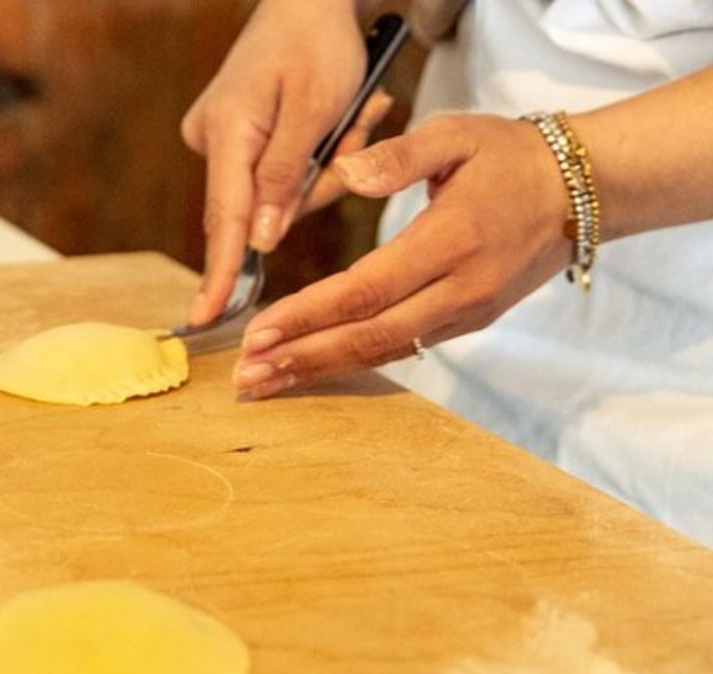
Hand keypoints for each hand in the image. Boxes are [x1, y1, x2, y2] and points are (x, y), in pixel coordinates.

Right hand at [181, 0, 371, 325]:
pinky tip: (334, 115)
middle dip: (316, 183)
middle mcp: (212, 140)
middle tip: (354, 123)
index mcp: (228, 132)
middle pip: (259, 208)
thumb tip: (261, 240)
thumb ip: (285, 178)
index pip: (224, 220)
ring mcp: (221, 138)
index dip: (221, 273)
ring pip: (276, 192)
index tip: (206, 318)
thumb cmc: (317, 43)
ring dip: (324, 165)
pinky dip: (313, 156)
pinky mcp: (237, 138)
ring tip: (353, 109)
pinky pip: (277, 172)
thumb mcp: (316, 107)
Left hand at [231, 113, 571, 397]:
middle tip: (247, 376)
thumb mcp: (456, 135)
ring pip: (384, 352)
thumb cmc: (510, 157)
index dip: (308, 316)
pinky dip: (353, 362)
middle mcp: (460, 289)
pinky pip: (402, 348)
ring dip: (320, 370)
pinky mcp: (467, 323)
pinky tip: (312, 368)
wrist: (581, 191)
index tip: (258, 331)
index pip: (366, 290)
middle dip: (302, 358)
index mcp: (450, 241)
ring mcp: (466, 313)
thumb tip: (345, 174)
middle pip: (369, 336)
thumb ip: (398, 156)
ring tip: (267, 382)